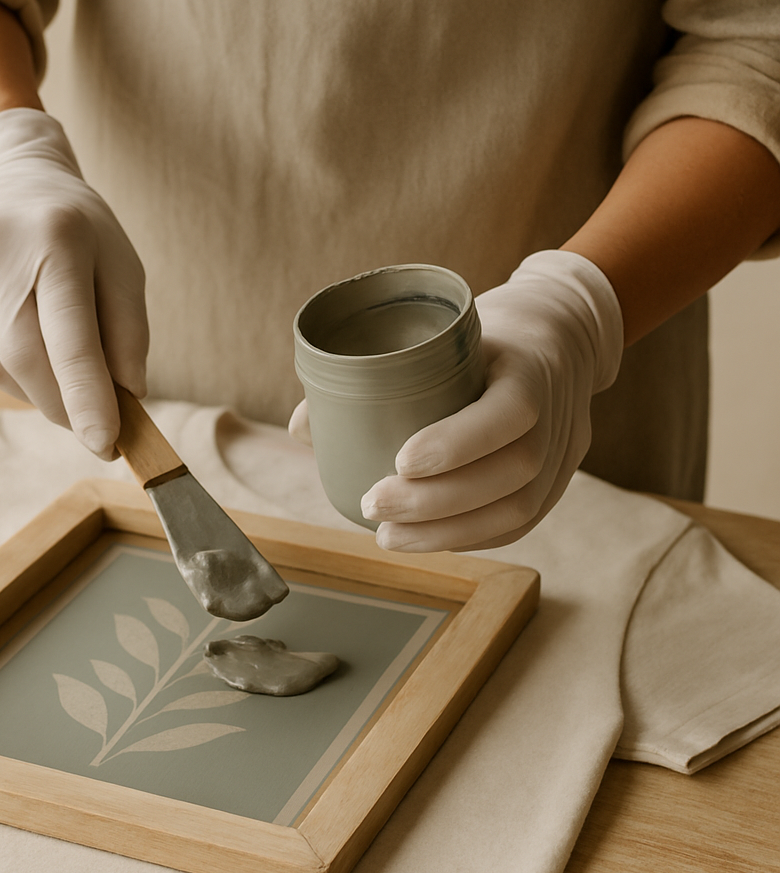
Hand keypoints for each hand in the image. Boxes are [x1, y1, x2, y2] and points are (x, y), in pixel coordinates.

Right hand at [0, 108, 147, 458]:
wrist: (9, 181)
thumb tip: (125, 397)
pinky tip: (26, 344)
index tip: (107, 444)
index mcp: (55, 238)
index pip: (70, 334)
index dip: (86, 396)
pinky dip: (10, 371)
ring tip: (63, 373)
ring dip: (37, 389)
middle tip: (93, 428)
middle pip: (22, 358)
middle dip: (62, 405)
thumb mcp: (123, 269)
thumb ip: (129, 334)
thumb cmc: (80, 234)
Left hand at [353, 251, 622, 550]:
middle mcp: (560, 411)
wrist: (564, 334)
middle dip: (437, 501)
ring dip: (448, 532)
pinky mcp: (561, 482)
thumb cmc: (487, 331)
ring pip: (520, 509)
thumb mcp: (445, 331)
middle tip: (373, 505)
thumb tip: (304, 426)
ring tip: (388, 536)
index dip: (459, 442)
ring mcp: (567, 452)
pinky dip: (470, 538)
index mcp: (533, 363)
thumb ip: (376, 371)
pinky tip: (426, 541)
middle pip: (514, 471)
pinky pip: (521, 523)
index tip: (400, 461)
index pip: (512, 409)